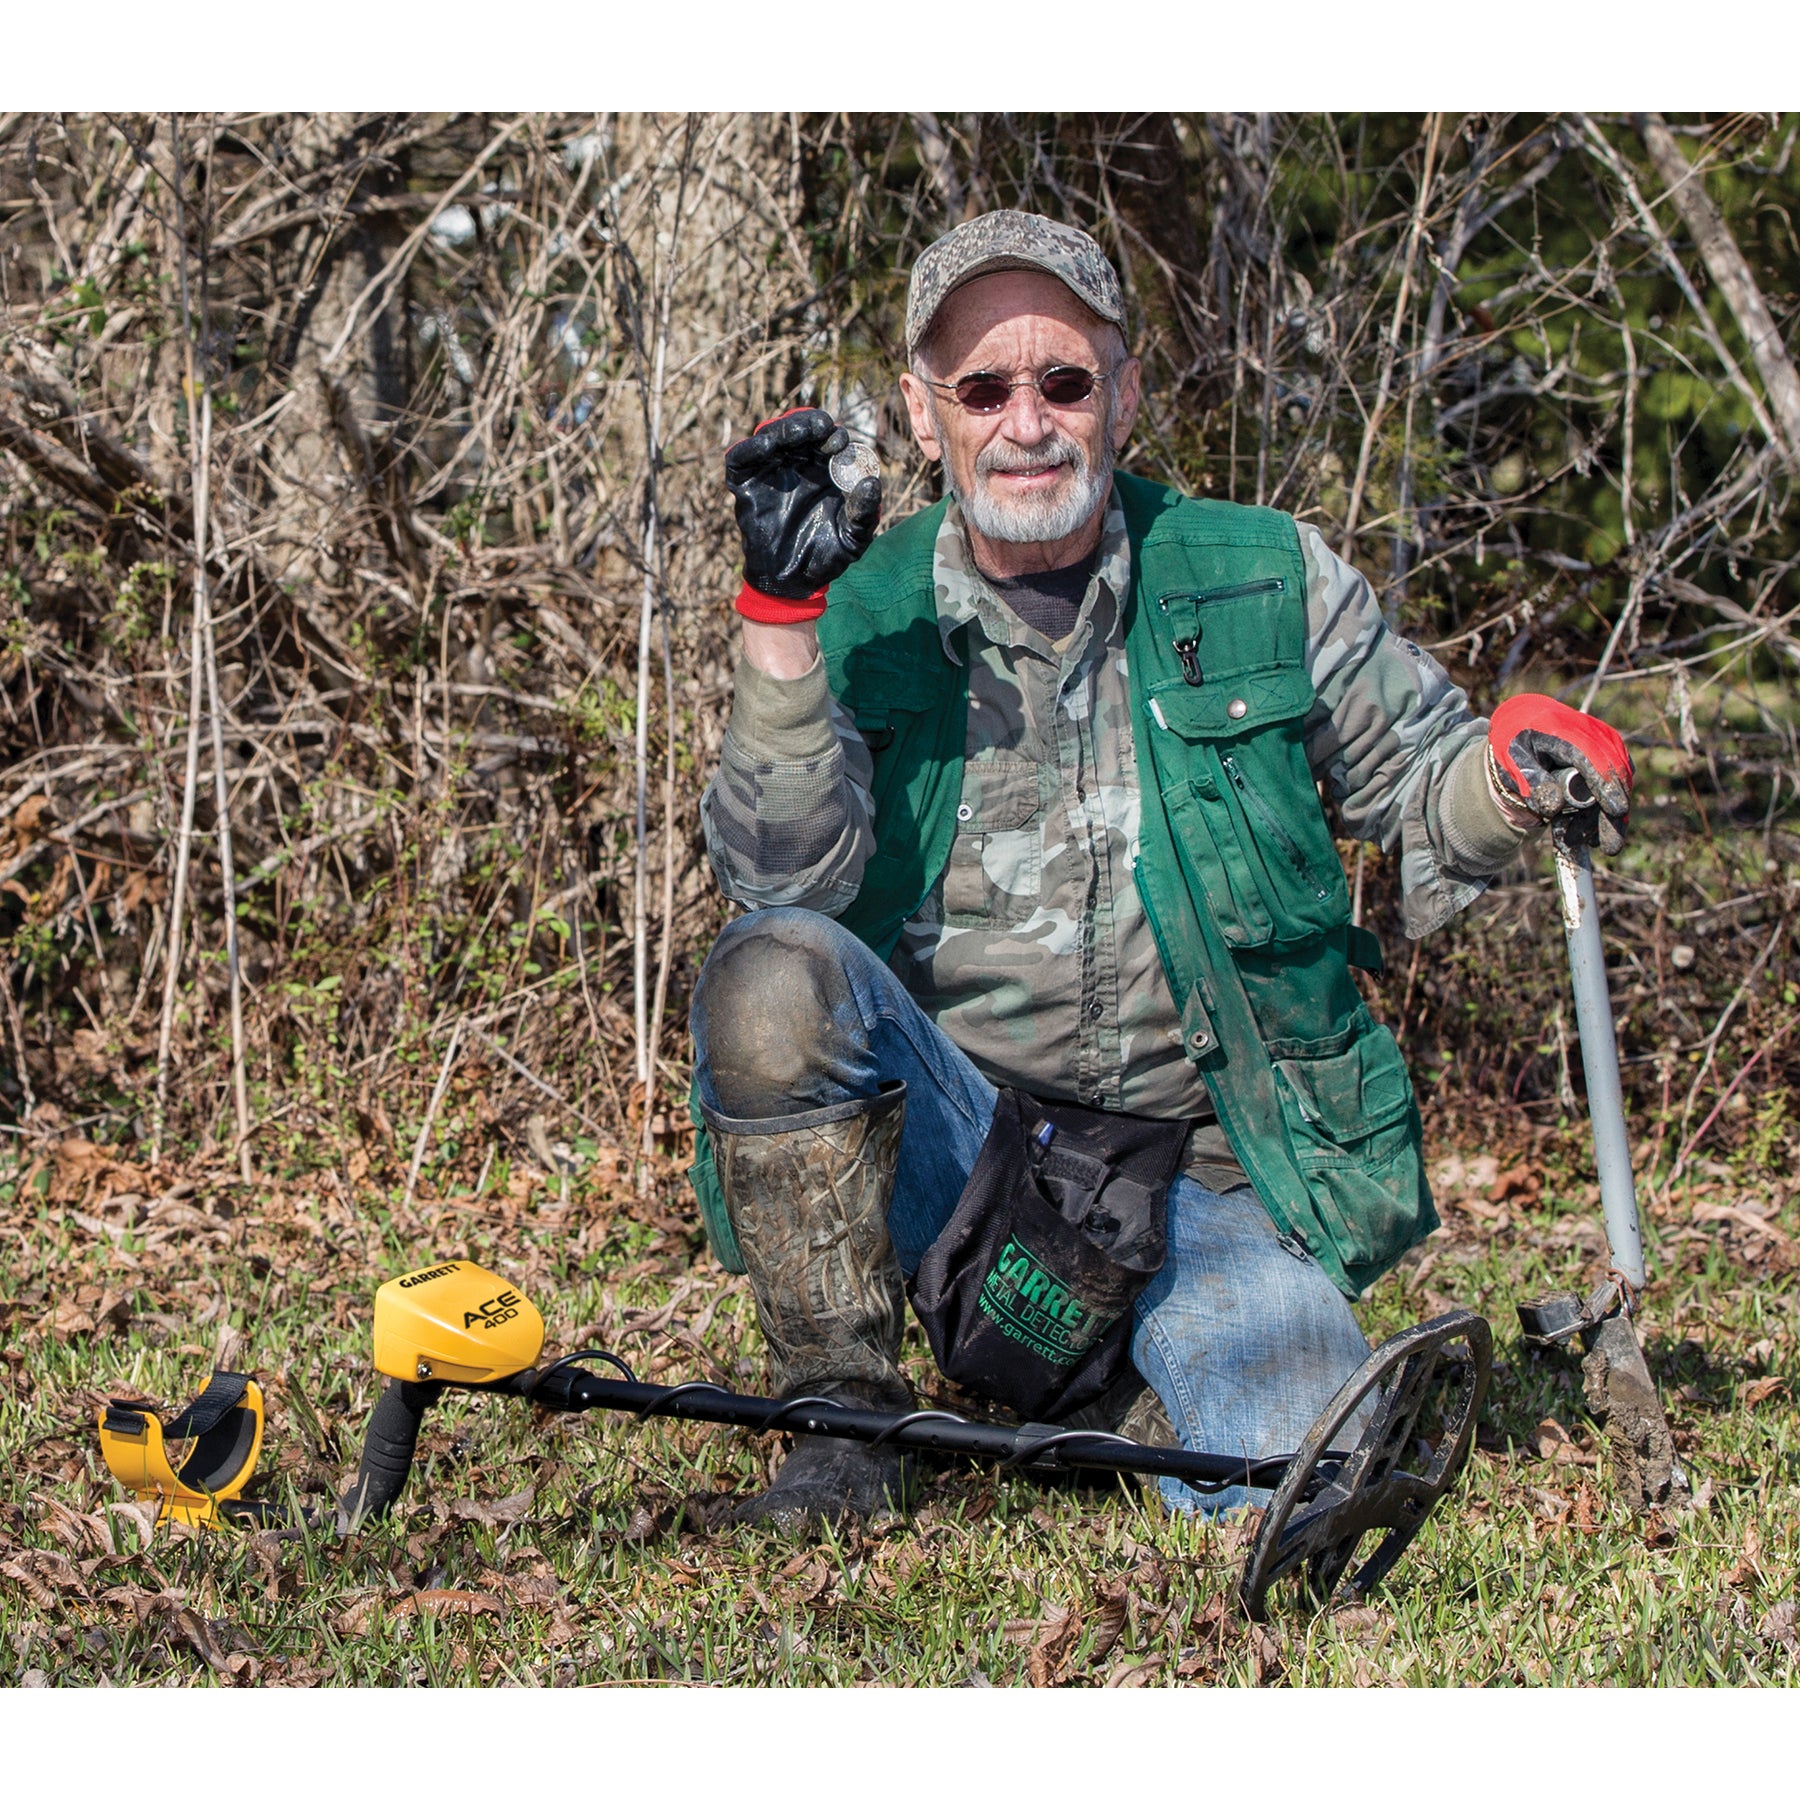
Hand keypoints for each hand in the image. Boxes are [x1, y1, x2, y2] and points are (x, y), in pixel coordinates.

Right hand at [725, 408, 880, 622]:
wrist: (793, 581)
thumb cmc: (826, 556)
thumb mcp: (854, 538)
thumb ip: (865, 512)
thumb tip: (872, 483)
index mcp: (823, 471)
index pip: (827, 440)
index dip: (833, 435)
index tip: (839, 442)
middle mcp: (796, 465)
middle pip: (799, 431)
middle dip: (809, 424)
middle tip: (820, 427)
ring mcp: (769, 472)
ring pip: (771, 436)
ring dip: (783, 429)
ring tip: (797, 433)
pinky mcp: (745, 484)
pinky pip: (740, 459)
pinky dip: (749, 448)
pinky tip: (766, 447)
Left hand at [1487, 693, 1633, 853]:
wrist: (1525, 725)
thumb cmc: (1516, 745)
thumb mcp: (1513, 762)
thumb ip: (1531, 782)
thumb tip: (1555, 808)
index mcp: (1565, 729)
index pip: (1593, 757)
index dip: (1607, 784)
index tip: (1617, 810)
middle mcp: (1593, 734)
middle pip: (1615, 775)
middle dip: (1613, 813)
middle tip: (1609, 847)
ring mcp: (1605, 745)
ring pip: (1618, 785)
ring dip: (1602, 818)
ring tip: (1582, 842)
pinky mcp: (1610, 758)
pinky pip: (1614, 787)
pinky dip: (1603, 812)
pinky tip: (1589, 836)